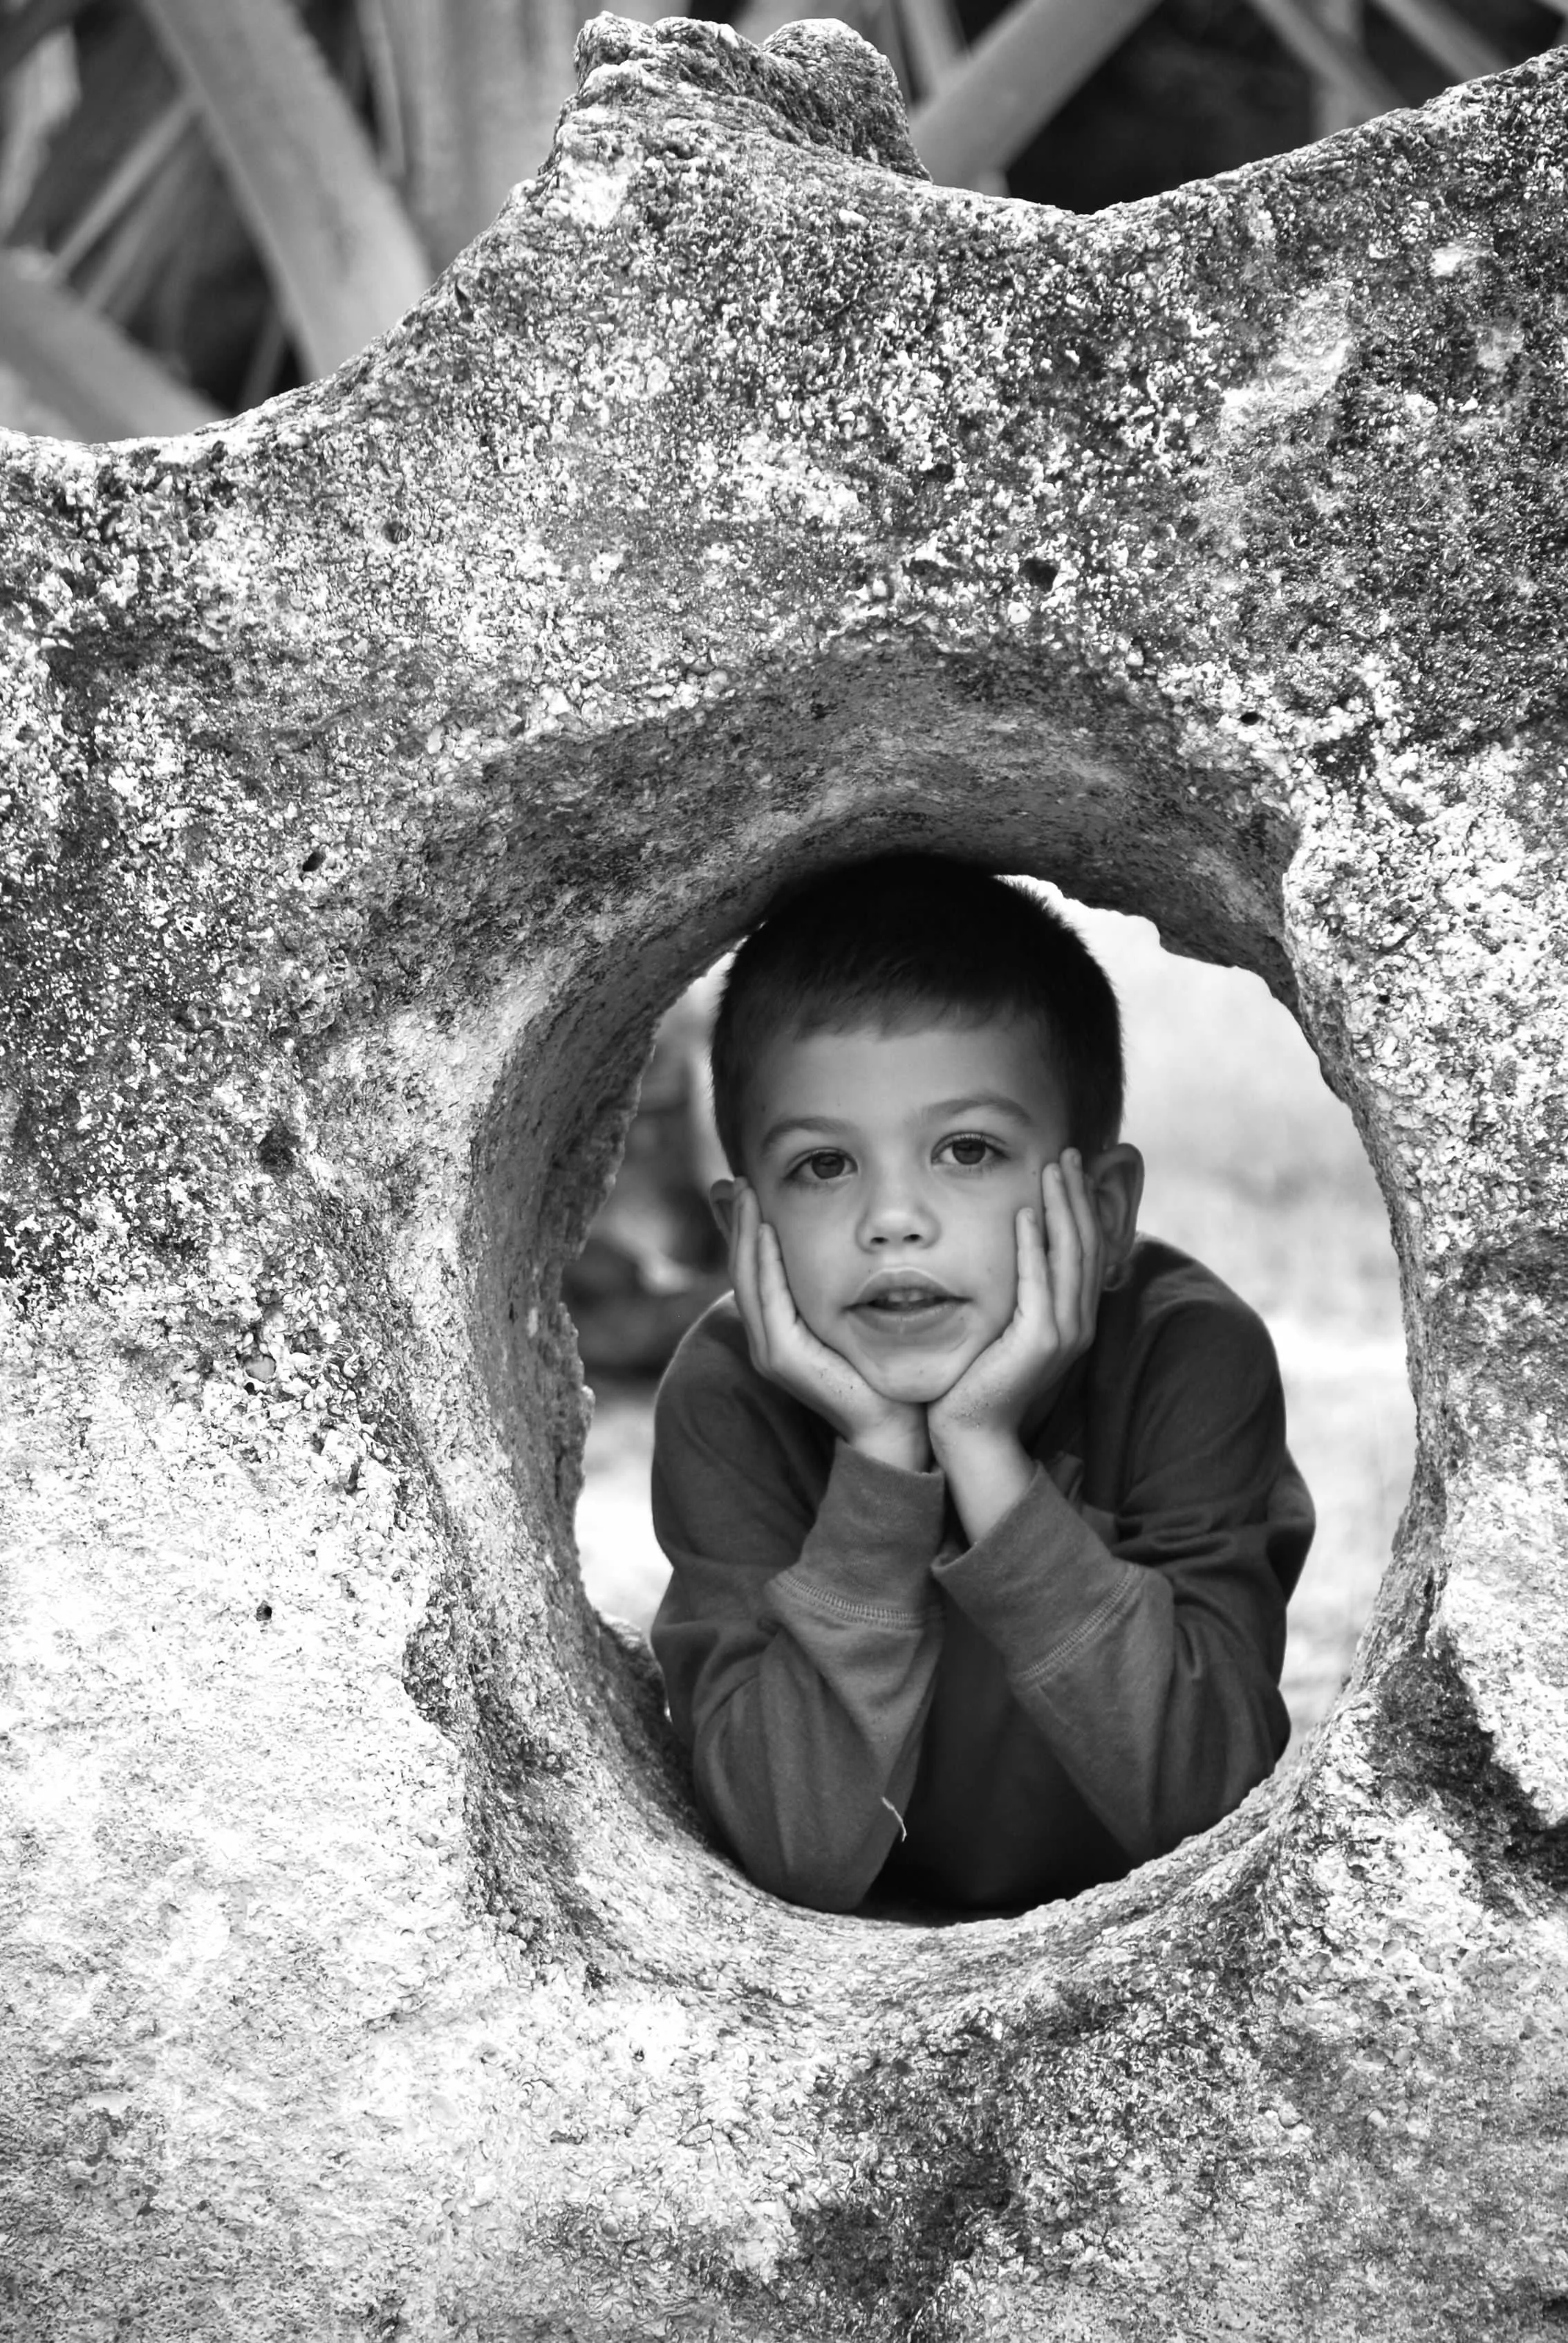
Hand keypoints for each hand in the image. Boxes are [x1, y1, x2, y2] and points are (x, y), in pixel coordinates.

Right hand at [728, 1183, 930, 1471]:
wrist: (893, 1423)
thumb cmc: (879, 1370)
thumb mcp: (852, 1317)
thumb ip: (841, 1287)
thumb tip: (848, 1248)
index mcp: (778, 1329)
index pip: (753, 1268)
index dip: (744, 1228)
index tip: (743, 1187)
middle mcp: (765, 1338)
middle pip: (741, 1267)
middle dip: (737, 1222)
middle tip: (736, 1180)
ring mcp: (769, 1349)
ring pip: (748, 1279)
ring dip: (745, 1233)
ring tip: (746, 1193)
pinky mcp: (782, 1357)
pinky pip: (768, 1300)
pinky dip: (764, 1263)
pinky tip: (767, 1232)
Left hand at [928, 1151, 1103, 1537]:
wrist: (971, 1431)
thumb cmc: (978, 1378)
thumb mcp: (1004, 1326)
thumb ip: (1017, 1293)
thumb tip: (1012, 1251)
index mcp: (1073, 1318)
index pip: (1085, 1250)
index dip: (1081, 1206)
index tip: (1069, 1168)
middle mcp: (1077, 1324)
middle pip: (1085, 1245)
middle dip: (1077, 1195)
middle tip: (1067, 1153)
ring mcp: (1062, 1334)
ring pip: (1070, 1257)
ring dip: (1062, 1208)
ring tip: (1052, 1169)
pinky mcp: (1038, 1343)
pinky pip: (1039, 1284)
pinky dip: (1035, 1248)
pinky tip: (1026, 1215)